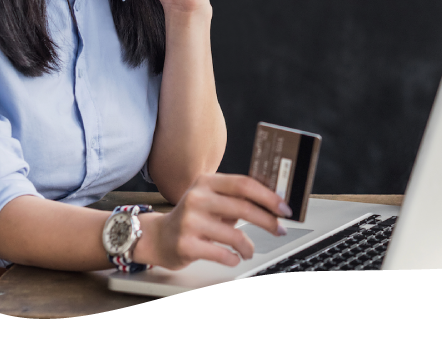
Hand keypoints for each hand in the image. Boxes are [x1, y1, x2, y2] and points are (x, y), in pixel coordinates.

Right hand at [133, 173, 293, 269]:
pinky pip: (221, 253)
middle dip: (267, 220)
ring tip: (249, 251)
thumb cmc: (192, 219)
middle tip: (280, 230)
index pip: (243, 184)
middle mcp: (197, 198)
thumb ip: (236, 199)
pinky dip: (233, 258)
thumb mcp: (211, 200)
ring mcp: (190, 221)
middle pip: (242, 207)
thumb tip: (273, 204)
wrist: (157, 238)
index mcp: (206, 182)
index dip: (268, 196)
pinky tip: (234, 257)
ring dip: (248, 246)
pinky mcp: (186, 244)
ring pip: (234, 234)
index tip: (284, 208)